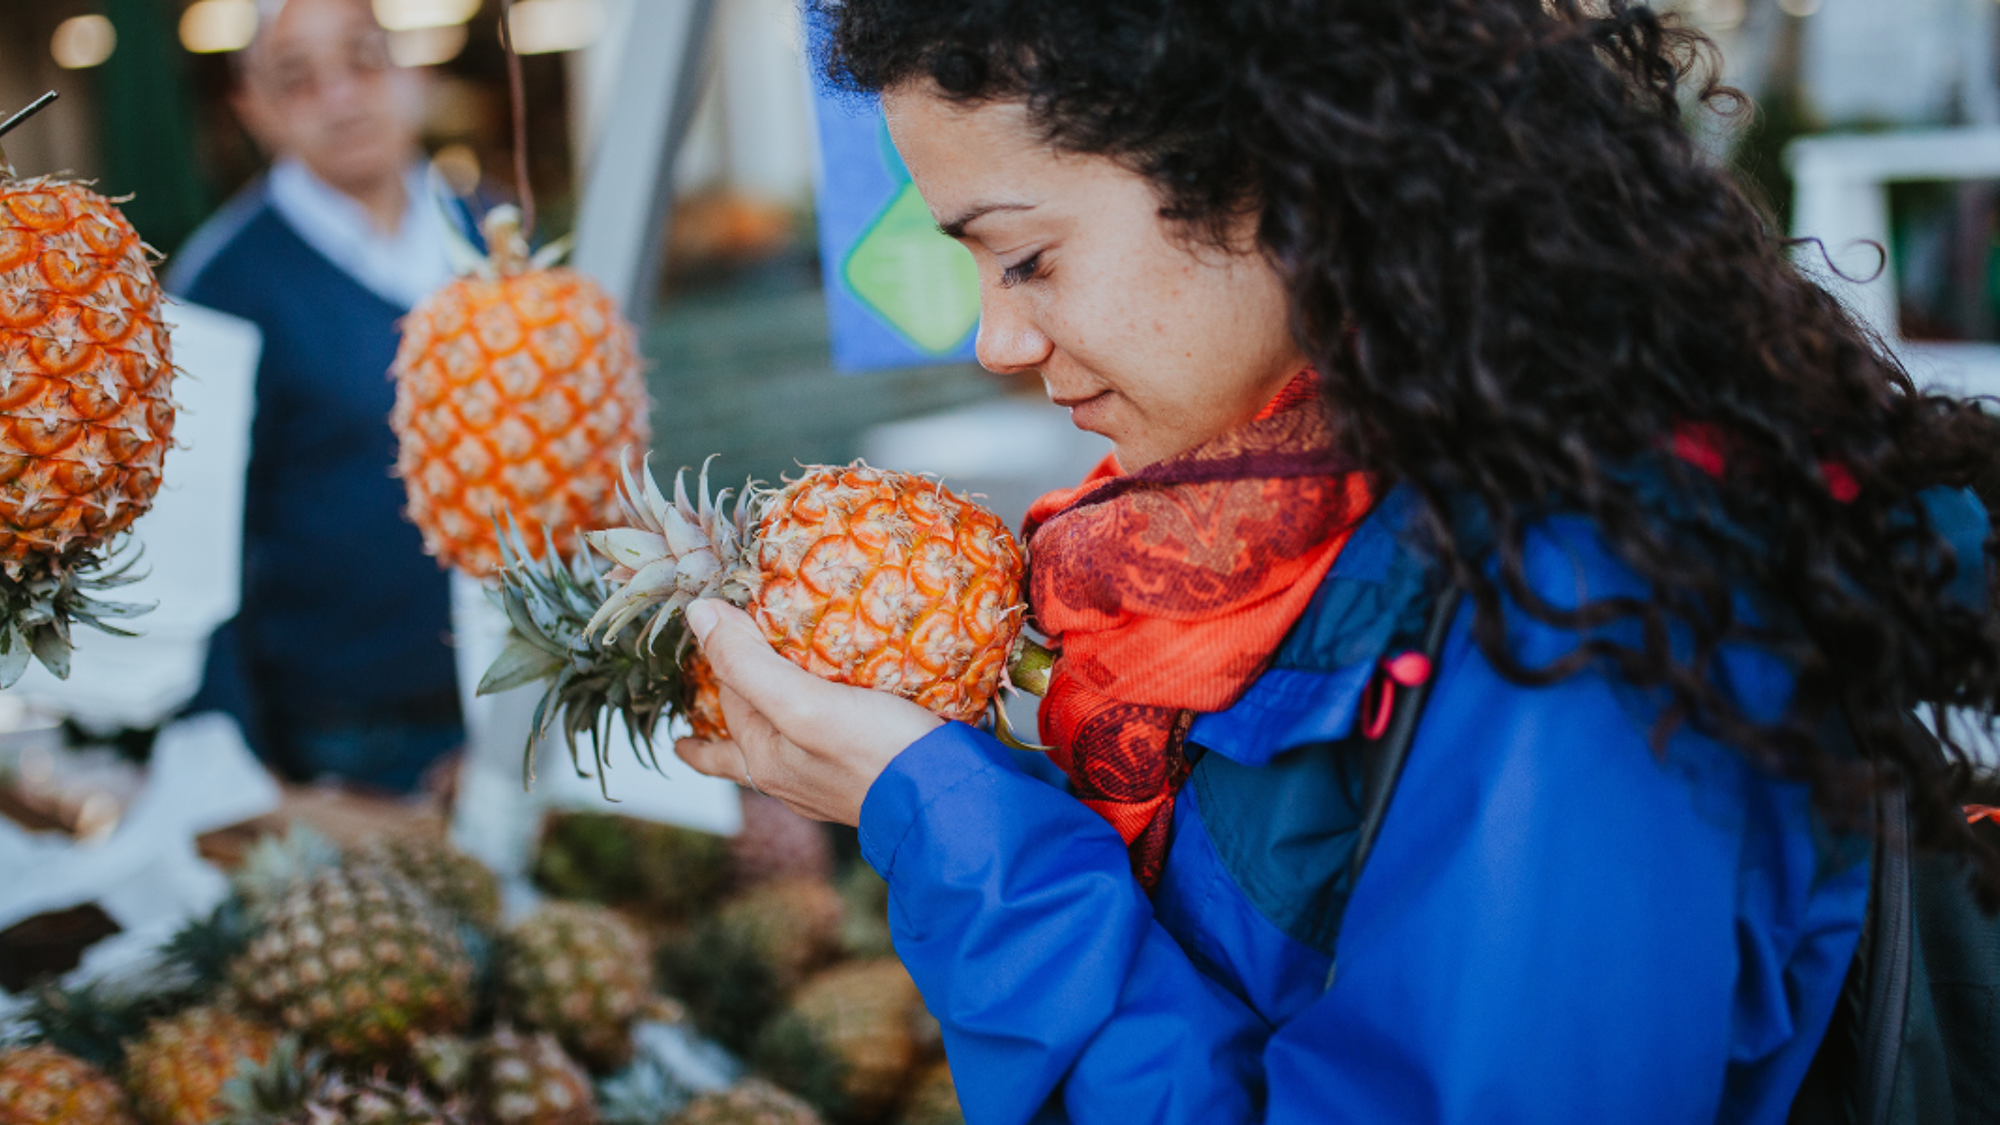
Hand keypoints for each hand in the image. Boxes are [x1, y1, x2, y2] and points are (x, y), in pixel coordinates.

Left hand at [673, 599, 942, 825]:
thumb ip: (749, 663)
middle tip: (692, 724)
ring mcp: (825, 786)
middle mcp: (788, 779)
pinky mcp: (863, 780)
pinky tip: (829, 728)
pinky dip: (810, 736)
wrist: (947, 802)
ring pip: (779, 748)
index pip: (731, 691)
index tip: (715, 625)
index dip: (724, 653)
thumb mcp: (803, 702)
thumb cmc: (876, 751)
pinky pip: (822, 752)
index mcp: (764, 759)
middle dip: (720, 721)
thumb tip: (699, 614)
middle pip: (742, 737)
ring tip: (749, 722)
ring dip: (760, 731)